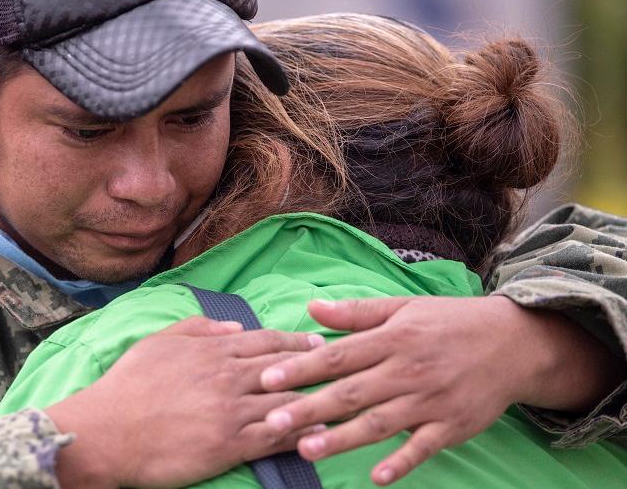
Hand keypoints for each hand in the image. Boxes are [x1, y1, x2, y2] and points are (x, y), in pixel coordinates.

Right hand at [46, 316, 324, 487]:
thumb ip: (196, 328)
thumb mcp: (157, 342)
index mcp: (213, 350)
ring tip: (345, 401)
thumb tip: (233, 326)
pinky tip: (321, 434)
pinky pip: (276, 437)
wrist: (108, 431)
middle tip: (345, 367)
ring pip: (287, 401)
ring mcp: (232, 411)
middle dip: (319, 368)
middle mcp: (229, 376)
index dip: (296, 342)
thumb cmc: (127, 386)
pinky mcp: (230, 444)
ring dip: (319, 401)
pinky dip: (302, 434)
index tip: (318, 343)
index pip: (267, 341)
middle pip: (286, 368)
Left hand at [259, 295, 621, 485]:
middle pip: (350, 393)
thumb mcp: (403, 308)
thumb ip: (356, 313)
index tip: (265, 378)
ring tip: (305, 450)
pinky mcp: (451, 427)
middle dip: (308, 409)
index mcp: (392, 339)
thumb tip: (310, 308)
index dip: (300, 368)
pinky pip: (422, 448)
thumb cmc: (450, 322)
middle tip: (271, 422)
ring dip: (341, 439)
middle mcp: (407, 370)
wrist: (515, 343)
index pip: (337, 356)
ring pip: (378, 423)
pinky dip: (400, 463)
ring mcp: (429, 401)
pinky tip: (376, 478)